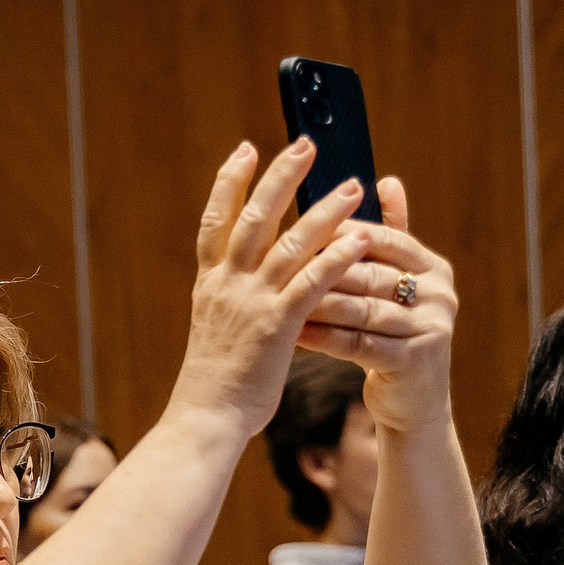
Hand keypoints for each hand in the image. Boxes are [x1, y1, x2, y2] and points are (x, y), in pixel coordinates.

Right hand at [166, 140, 376, 435]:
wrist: (204, 420)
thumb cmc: (214, 386)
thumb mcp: (217, 332)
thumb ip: (232, 302)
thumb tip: (248, 285)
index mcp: (210, 284)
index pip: (216, 220)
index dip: (230, 182)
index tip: (246, 149)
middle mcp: (227, 284)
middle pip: (254, 216)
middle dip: (281, 176)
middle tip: (306, 144)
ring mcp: (250, 303)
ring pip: (289, 243)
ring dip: (324, 210)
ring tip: (353, 185)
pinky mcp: (276, 327)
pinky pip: (311, 283)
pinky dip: (336, 257)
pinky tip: (360, 239)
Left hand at [297, 176, 457, 438]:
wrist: (413, 403)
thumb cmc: (393, 335)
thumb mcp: (396, 284)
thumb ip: (391, 234)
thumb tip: (385, 180)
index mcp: (433, 267)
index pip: (383, 237)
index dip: (340, 231)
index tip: (295, 227)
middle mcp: (440, 294)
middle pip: (369, 273)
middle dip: (321, 269)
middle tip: (276, 264)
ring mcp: (431, 328)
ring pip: (362, 308)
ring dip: (317, 303)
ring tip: (277, 298)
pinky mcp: (415, 362)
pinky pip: (359, 344)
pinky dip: (324, 338)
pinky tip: (294, 333)